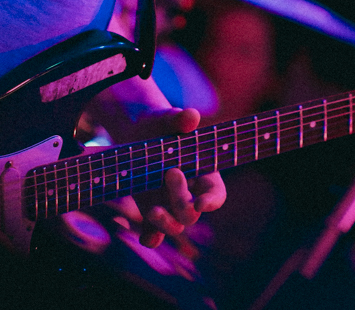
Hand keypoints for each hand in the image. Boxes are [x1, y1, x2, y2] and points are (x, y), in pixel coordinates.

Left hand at [106, 107, 225, 247]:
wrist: (138, 133)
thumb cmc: (161, 124)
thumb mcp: (169, 118)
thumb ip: (180, 119)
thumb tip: (191, 116)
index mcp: (204, 175)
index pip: (216, 195)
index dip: (212, 201)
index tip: (200, 203)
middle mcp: (190, 195)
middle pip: (191, 212)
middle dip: (181, 198)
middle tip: (170, 171)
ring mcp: (170, 206)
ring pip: (175, 227)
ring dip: (165, 223)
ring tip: (152, 210)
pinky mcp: (151, 211)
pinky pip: (153, 233)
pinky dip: (151, 238)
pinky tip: (146, 237)